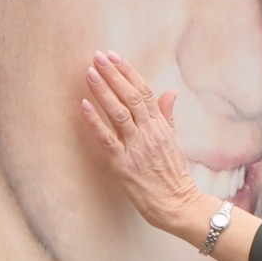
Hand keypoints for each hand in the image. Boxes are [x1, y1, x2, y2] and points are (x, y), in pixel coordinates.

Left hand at [80, 50, 203, 231]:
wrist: (177, 203)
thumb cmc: (174, 175)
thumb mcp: (174, 141)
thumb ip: (167, 116)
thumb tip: (171, 92)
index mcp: (161, 127)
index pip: (146, 92)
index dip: (128, 72)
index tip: (114, 56)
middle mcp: (149, 133)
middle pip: (132, 97)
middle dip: (114, 75)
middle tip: (98, 56)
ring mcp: (136, 147)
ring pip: (119, 113)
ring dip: (104, 91)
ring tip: (90, 72)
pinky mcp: (123, 163)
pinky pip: (107, 138)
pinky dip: (95, 120)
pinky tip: (84, 105)